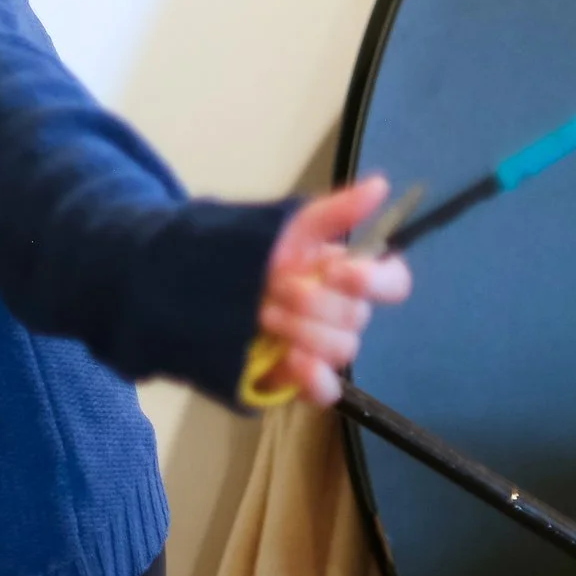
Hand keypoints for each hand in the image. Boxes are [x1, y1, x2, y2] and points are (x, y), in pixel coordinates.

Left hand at [258, 175, 414, 405]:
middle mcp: (338, 313)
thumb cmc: (240, 254)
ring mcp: (318, 348)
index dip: (374, 281)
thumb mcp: (280, 229)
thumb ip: (331, 211)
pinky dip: (314, 378)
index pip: (392, 282)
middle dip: (314, 302)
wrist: (183, 287)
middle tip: (272, 288)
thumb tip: (380, 185)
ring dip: (302, 330)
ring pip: (341, 350)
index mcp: (344, 276)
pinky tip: (293, 360)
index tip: (337, 272)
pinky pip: (325, 391)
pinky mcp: (296, 378)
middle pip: (358, 318)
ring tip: (260, 315)